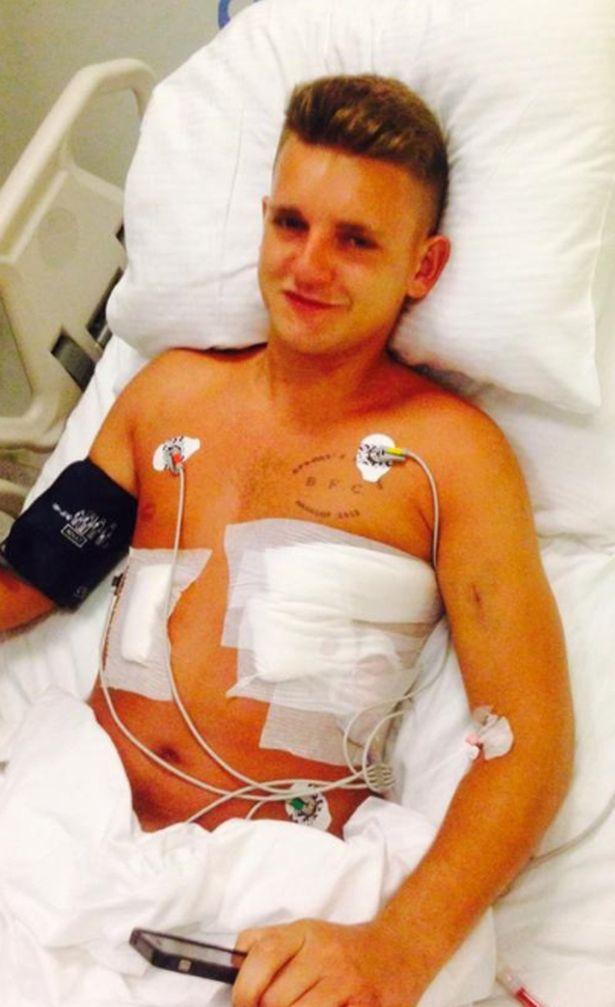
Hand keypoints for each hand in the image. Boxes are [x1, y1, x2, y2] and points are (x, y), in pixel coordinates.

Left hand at [232, 918, 424, 1006]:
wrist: (397, 950)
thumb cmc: (342, 947)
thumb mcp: (305, 931)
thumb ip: (265, 941)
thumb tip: (231, 963)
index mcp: (305, 933)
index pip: (263, 956)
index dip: (244, 988)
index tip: (241, 1004)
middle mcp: (326, 955)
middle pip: (277, 998)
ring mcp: (347, 984)